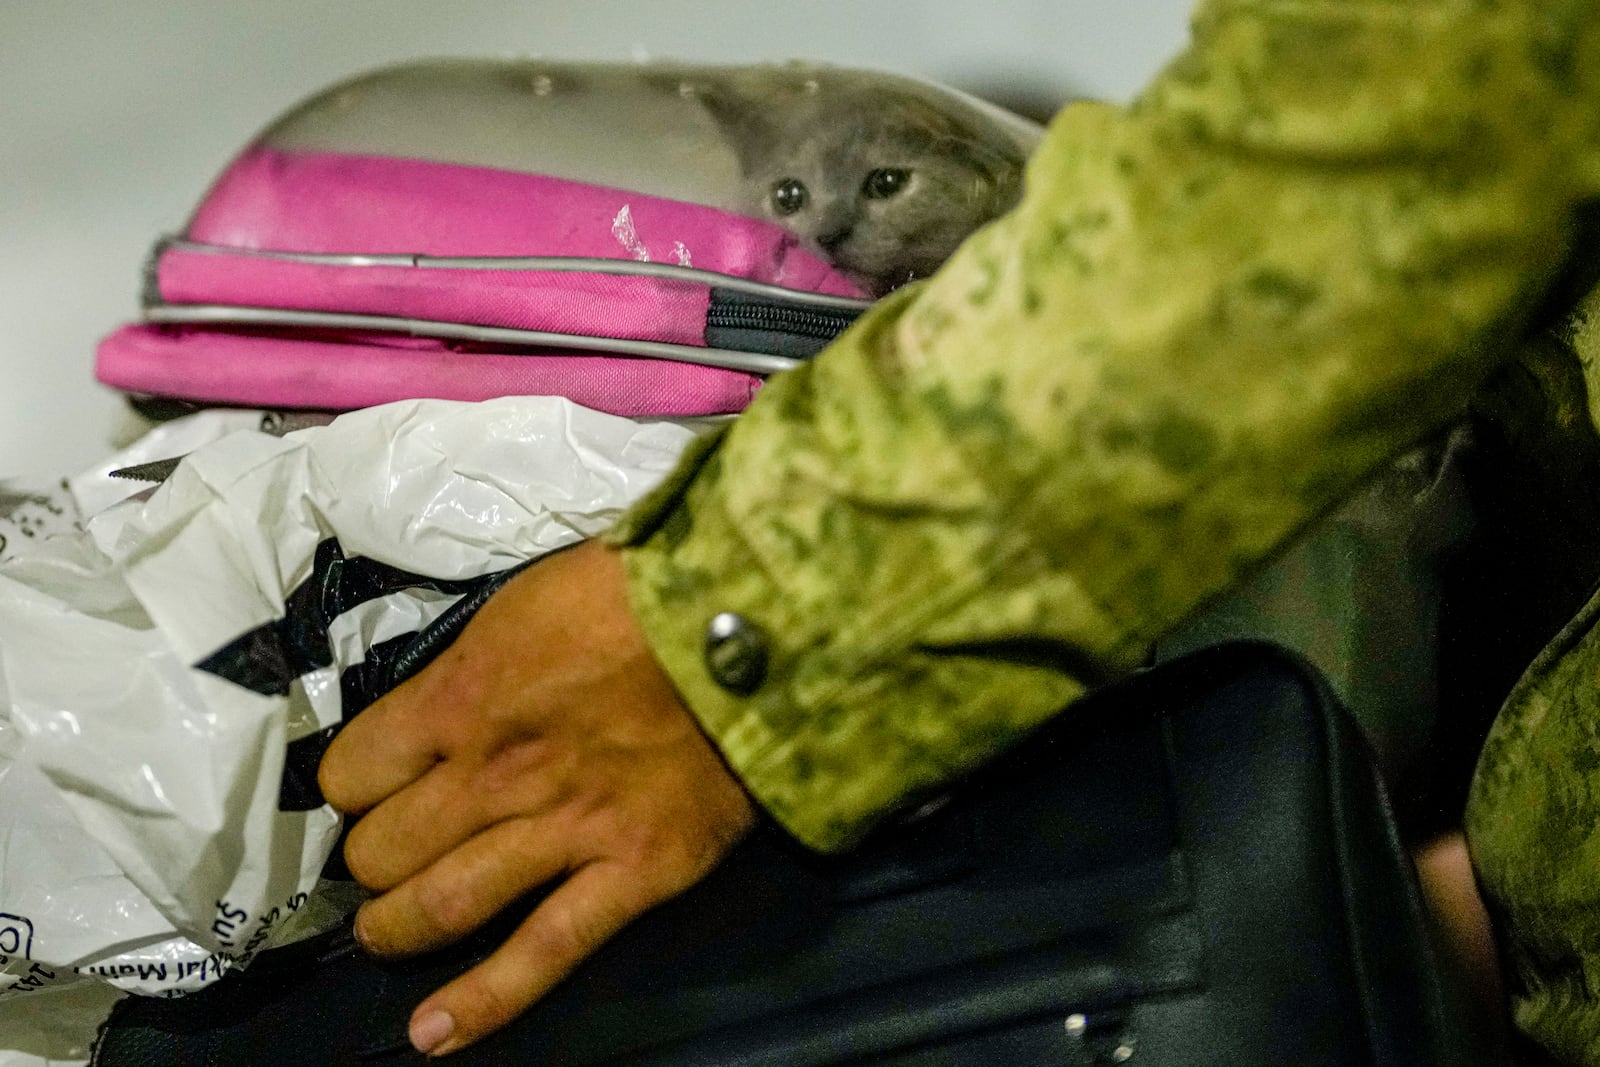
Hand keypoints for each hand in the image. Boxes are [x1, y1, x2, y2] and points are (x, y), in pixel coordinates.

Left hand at [318, 540, 756, 1056]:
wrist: (757, 617)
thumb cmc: (646, 588)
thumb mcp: (530, 597)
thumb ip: (476, 657)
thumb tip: (446, 691)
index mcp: (464, 695)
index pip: (352, 769)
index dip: (352, 785)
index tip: (368, 788)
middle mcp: (495, 772)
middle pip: (384, 847)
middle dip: (372, 858)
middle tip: (386, 853)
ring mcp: (563, 829)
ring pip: (440, 905)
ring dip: (397, 928)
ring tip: (386, 932)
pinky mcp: (633, 870)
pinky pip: (544, 952)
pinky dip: (483, 1002)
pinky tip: (433, 1034)